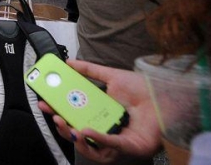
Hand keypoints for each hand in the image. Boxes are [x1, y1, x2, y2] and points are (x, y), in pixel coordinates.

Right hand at [38, 60, 161, 162]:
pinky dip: (98, 139)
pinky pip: (111, 146)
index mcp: (99, 115)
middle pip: (78, 135)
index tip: (44, 102)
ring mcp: (118, 141)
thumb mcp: (110, 76)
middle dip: (62, 127)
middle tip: (53, 114)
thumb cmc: (142, 89)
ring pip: (91, 148)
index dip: (57, 111)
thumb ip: (89, 70)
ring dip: (75, 137)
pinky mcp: (130, 147)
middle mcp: (107, 130)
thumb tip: (69, 63)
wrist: (166, 95)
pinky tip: (87, 130)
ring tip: (66, 124)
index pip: (73, 117)